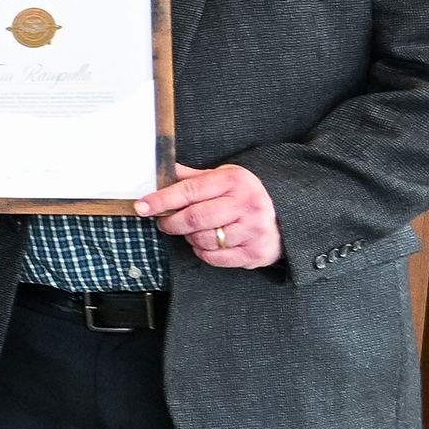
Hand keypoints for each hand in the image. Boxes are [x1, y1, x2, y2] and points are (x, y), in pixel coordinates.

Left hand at [142, 161, 278, 268]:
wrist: (287, 216)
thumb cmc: (248, 195)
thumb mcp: (225, 177)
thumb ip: (194, 177)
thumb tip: (163, 170)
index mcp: (235, 181)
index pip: (188, 191)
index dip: (161, 200)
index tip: (142, 206)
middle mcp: (246, 205)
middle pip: (193, 219)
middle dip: (171, 223)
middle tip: (164, 223)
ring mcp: (253, 230)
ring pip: (203, 240)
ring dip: (190, 238)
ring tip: (194, 231)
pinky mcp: (256, 252)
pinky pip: (215, 258)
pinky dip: (203, 252)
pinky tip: (208, 243)